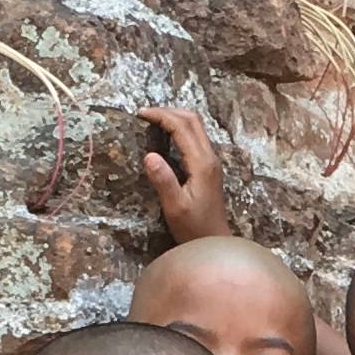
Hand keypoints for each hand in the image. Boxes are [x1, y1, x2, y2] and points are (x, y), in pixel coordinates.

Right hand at [136, 105, 229, 241]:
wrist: (215, 242)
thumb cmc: (194, 229)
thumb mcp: (175, 207)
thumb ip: (164, 181)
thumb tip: (149, 156)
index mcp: (202, 164)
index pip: (182, 127)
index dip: (160, 116)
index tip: (140, 115)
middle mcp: (210, 158)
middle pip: (192, 119)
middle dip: (168, 111)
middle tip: (145, 114)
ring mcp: (211, 162)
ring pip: (196, 126)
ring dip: (175, 118)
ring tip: (153, 121)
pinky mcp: (208, 168)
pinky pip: (195, 137)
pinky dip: (179, 129)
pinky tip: (166, 136)